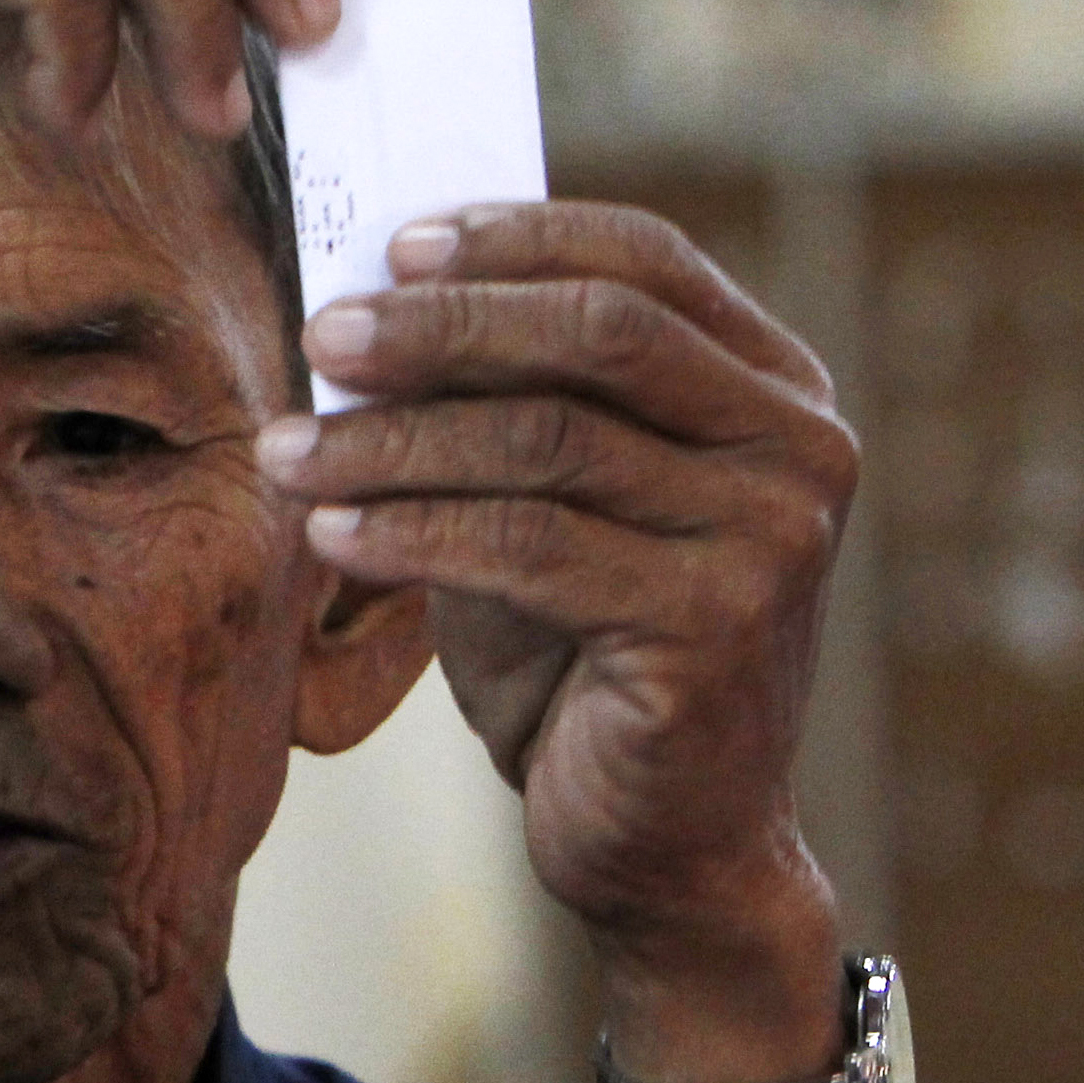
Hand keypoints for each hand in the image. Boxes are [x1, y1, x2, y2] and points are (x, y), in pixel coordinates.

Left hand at [257, 203, 860, 1066]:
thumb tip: (367, 308)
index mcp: (774, 390)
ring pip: (550, 442)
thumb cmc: (586, 668)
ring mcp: (772, 536)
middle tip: (322, 334)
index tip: (393, 246)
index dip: (516, 238)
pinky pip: (533, 548)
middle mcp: (797, 448)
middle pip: (602, 332)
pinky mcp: (717, 624)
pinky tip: (332, 534)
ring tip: (286, 453)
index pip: (647, 261)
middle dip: (444, 325)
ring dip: (395, 441)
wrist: (662, 845)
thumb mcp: (543, 509)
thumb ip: (499, 411)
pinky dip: (414, 532)